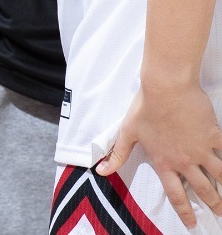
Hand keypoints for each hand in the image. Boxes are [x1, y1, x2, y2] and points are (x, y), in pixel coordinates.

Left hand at [97, 81, 221, 227]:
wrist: (166, 88)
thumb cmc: (144, 108)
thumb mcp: (127, 132)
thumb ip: (117, 154)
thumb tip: (100, 171)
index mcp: (165, 162)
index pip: (175, 194)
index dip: (184, 211)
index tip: (191, 223)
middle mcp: (185, 160)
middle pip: (202, 189)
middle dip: (212, 204)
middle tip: (219, 214)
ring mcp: (201, 149)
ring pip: (219, 175)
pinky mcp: (213, 135)